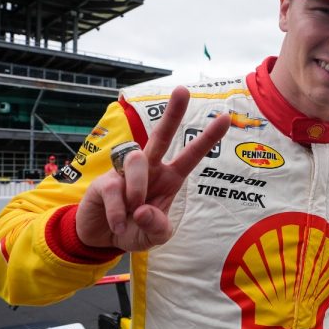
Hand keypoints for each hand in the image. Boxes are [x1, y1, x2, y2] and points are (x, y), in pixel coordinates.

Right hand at [76, 86, 230, 250]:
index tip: (226, 117)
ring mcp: (125, 172)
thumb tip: (143, 210)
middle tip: (183, 90)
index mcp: (170, 178)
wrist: (102, 238)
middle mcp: (150, 168)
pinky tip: (118, 223)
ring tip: (133, 211)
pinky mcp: (104, 181)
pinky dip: (118, 212)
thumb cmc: (135, 229)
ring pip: (137, 160)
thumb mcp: (154, 236)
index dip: (208, 138)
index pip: (191, 155)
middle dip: (173, 113)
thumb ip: (157, 227)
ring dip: (138, 188)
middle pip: (161, 135)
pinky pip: (115, 189)